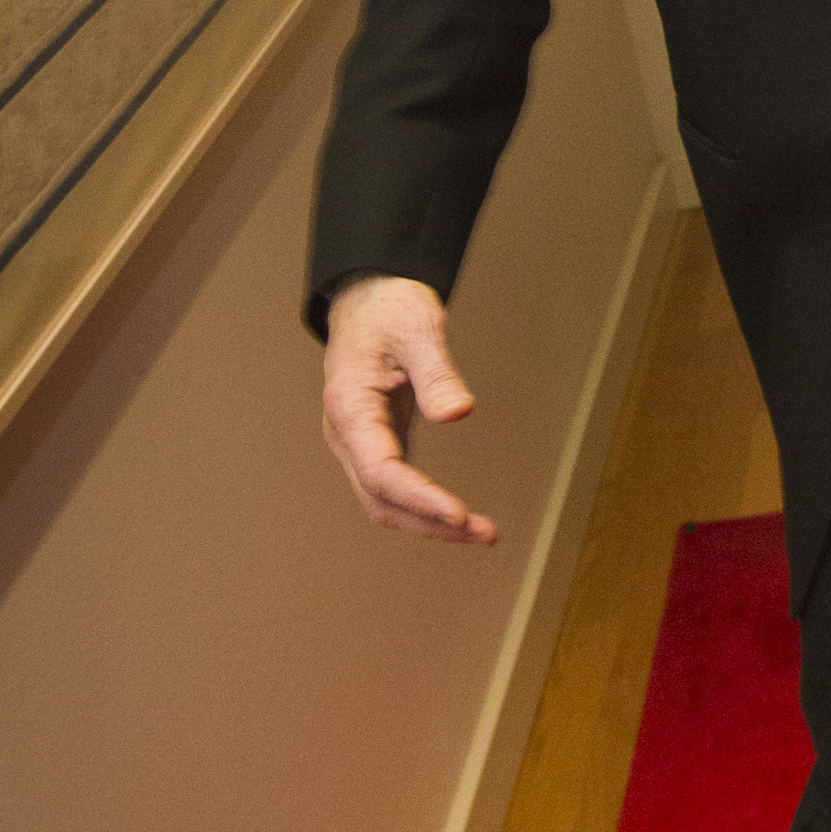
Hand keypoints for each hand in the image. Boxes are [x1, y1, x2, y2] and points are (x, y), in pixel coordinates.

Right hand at [320, 275, 496, 541]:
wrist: (369, 298)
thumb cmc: (389, 309)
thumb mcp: (418, 327)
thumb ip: (437, 372)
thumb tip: (458, 413)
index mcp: (350, 407)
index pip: (380, 471)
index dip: (418, 498)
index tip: (458, 513)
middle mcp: (347, 434)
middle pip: (381, 500)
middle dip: (430, 523)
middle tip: (484, 533)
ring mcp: (358, 443)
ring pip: (385, 502)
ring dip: (429, 524)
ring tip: (481, 532)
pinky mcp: (377, 444)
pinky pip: (395, 488)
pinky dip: (425, 507)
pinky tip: (457, 517)